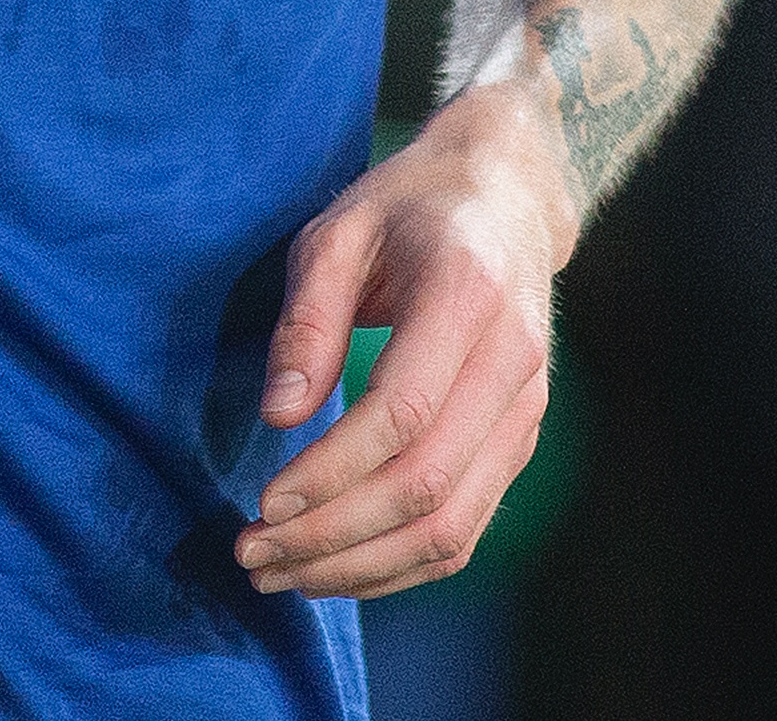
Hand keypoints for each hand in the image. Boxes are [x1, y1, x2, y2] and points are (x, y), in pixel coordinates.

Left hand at [238, 74, 580, 597]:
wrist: (507, 200)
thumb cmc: (408, 211)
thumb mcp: (339, 232)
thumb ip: (306, 320)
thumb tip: (279, 416)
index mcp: (468, 294)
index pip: (404, 412)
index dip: (331, 470)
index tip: (263, 500)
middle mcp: (513, 362)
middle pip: (428, 485)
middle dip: (332, 535)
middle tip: (250, 552)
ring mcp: (525, 410)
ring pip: (451, 526)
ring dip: (360, 567)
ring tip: (279, 575)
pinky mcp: (518, 442)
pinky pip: (465, 530)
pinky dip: (398, 568)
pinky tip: (335, 571)